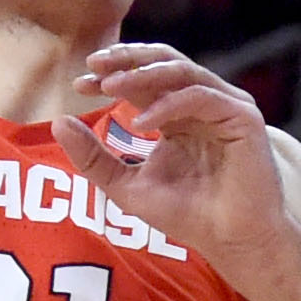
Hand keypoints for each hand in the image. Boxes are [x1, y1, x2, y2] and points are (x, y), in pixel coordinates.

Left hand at [54, 44, 298, 277]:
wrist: (230, 241)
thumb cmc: (186, 214)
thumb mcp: (125, 186)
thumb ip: (93, 157)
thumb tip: (57, 122)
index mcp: (177, 112)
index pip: (141, 80)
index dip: (110, 76)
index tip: (79, 85)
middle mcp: (202, 102)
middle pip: (163, 61)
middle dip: (126, 59)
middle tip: (94, 65)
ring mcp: (225, 105)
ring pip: (181, 71)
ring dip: (143, 75)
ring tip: (110, 86)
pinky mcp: (243, 116)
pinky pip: (200, 96)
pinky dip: (168, 105)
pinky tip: (140, 123)